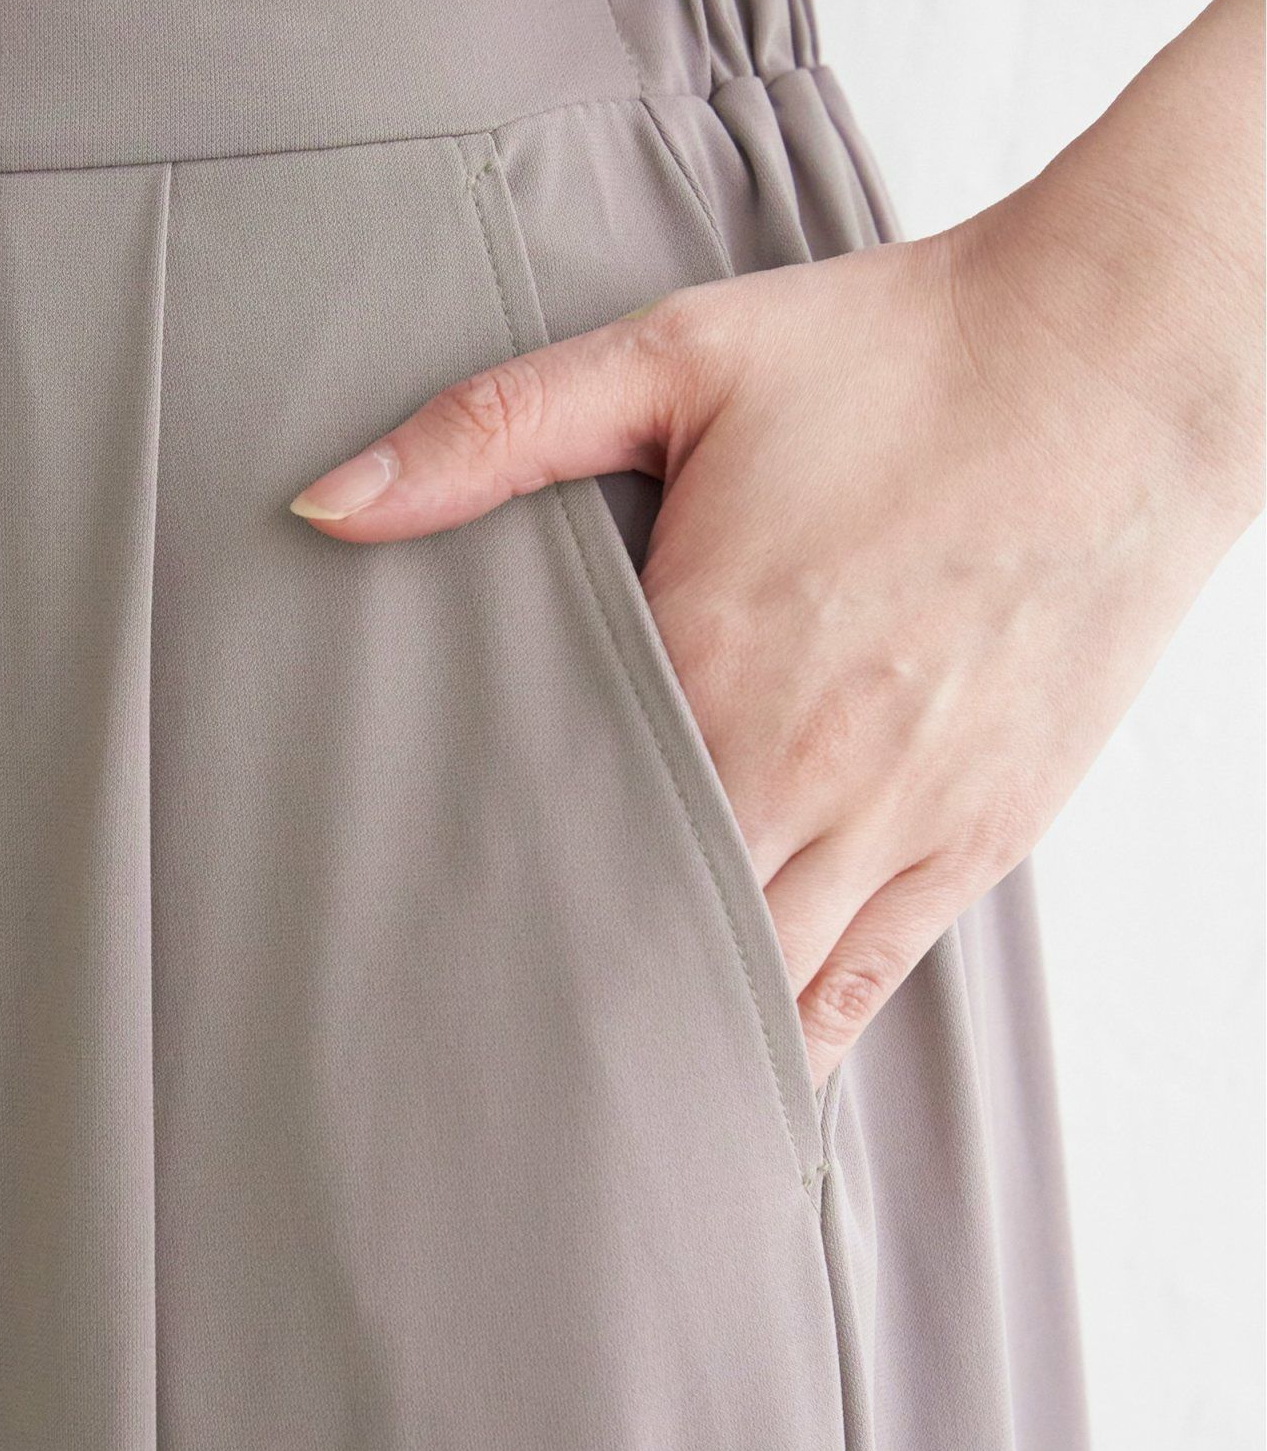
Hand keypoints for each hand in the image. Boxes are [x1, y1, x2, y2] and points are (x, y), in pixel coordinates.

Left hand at [289, 0, 1262, 1086]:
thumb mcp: (680, 355)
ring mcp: (901, 820)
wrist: (1124, 363)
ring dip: (671, 1033)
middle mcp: (802, 770)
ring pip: (758, 988)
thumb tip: (326, 502)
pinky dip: (793, 1038)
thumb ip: (491, 433)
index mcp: (708, 664)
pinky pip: (867, 985)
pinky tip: (733, 1074)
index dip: (481, 910)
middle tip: (473, 1055)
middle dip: (566, 996)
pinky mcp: (981, 839)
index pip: (560, 837)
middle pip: (650, 939)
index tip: (415, 960)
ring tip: (583, 1094)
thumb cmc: (903, 359)